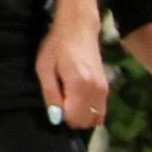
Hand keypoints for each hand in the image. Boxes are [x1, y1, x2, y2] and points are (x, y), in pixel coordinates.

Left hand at [37, 5, 106, 133]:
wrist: (79, 29)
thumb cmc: (56, 45)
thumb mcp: (44, 68)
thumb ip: (50, 94)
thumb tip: (56, 118)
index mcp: (79, 84)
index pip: (73, 117)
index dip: (60, 115)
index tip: (54, 102)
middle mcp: (96, 90)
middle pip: (84, 122)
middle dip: (70, 118)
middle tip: (60, 102)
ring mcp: (104, 91)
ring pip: (94, 120)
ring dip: (80, 116)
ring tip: (69, 101)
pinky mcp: (106, 90)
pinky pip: (100, 113)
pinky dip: (88, 113)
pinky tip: (78, 101)